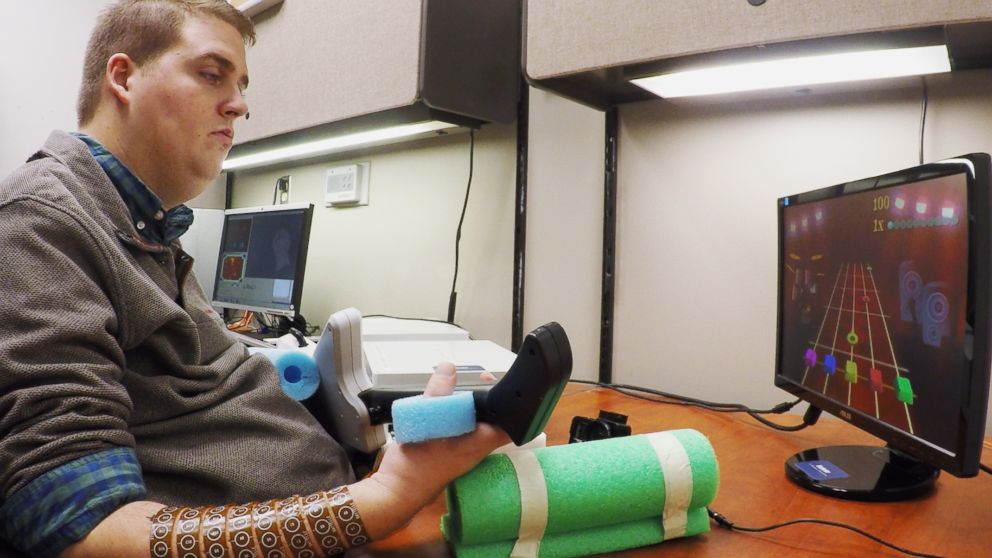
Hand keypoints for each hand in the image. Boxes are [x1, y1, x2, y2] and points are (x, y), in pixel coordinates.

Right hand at [350, 362, 508, 537]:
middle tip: (479, 377)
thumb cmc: (414, 467)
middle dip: (486, 398)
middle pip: (491, 420)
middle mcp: (474, 449)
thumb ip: (437, 395)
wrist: (395, 492)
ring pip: (474, 423)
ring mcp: (461, 451)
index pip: (508, 426)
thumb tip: (449, 368)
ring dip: (468, 405)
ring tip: (462, 385)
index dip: (511, 406)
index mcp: (477, 444)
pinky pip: (458, 428)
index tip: (504, 387)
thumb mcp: (424, 424)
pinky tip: (443, 404)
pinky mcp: (447, 451)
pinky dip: (453, 414)